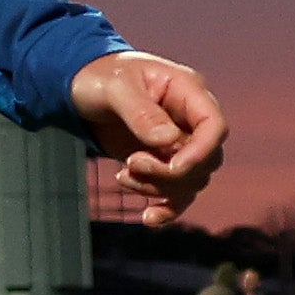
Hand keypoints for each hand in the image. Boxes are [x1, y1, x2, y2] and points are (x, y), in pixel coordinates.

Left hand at [70, 50, 225, 218]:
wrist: (80, 85)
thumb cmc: (100, 76)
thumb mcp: (116, 87)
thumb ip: (141, 112)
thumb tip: (168, 141)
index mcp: (188, 92)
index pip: (214, 127)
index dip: (201, 152)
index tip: (173, 167)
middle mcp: (190, 120)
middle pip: (205, 161)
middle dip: (170, 172)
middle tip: (132, 162)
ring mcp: (178, 144)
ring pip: (190, 181)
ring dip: (158, 187)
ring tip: (123, 175)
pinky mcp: (161, 163)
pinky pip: (176, 193)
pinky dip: (166, 208)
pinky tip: (148, 219)